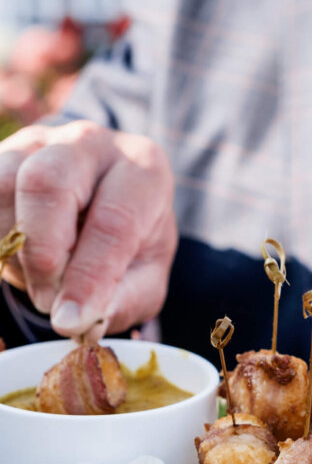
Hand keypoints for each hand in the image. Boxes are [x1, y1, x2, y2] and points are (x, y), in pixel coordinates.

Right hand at [0, 120, 176, 339]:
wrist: (107, 203)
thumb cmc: (133, 243)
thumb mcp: (146, 277)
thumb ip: (123, 299)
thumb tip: (84, 322)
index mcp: (142, 170)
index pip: (114, 222)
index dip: (88, 277)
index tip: (69, 320)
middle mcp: (90, 143)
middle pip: (48, 184)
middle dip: (42, 254)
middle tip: (48, 301)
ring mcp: (39, 142)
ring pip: (4, 184)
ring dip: (11, 246)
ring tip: (38, 280)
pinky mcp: (3, 154)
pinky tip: (15, 259)